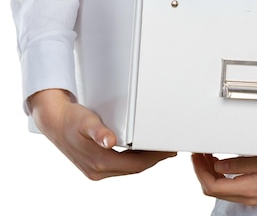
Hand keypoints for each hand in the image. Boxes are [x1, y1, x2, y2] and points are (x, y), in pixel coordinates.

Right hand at [29, 89, 175, 179]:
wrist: (54, 121)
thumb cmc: (71, 119)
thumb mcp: (87, 121)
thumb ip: (99, 131)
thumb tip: (110, 141)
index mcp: (98, 162)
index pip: (135, 165)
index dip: (154, 158)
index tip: (168, 149)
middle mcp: (97, 170)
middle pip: (134, 168)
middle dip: (153, 159)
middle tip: (169, 149)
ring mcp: (95, 170)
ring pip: (127, 168)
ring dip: (144, 160)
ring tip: (159, 150)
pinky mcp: (94, 166)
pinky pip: (120, 165)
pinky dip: (133, 159)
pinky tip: (141, 152)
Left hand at [191, 153, 256, 205]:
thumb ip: (240, 164)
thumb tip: (218, 166)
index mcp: (248, 189)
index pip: (213, 186)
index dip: (200, 170)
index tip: (196, 155)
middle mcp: (247, 196)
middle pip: (213, 189)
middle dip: (201, 170)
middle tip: (198, 152)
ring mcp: (250, 196)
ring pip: (220, 189)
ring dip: (209, 172)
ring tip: (207, 154)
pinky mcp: (253, 192)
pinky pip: (229, 187)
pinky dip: (220, 175)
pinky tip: (220, 163)